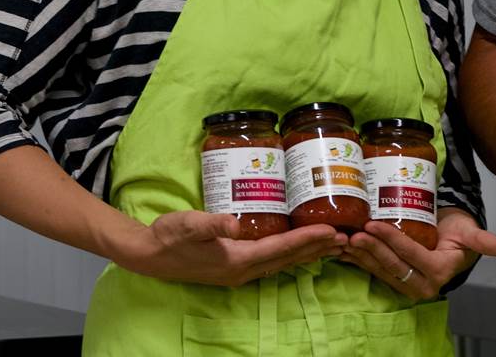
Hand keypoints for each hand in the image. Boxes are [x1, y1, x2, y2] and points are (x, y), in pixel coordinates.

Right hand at [114, 210, 346, 285]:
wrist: (148, 254)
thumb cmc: (168, 235)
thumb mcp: (187, 225)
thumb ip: (211, 223)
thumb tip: (235, 223)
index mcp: (237, 260)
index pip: (281, 250)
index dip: (308, 240)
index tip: (333, 231)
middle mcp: (243, 271)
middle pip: (289, 259)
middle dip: (318, 248)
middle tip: (347, 238)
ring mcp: (239, 272)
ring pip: (283, 262)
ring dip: (308, 252)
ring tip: (334, 244)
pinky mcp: (235, 266)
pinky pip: (272, 261)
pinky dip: (292, 253)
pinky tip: (301, 247)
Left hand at [342, 208, 495, 299]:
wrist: (449, 238)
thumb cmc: (458, 232)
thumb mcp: (470, 233)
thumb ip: (482, 241)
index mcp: (439, 272)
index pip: (411, 255)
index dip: (392, 240)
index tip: (374, 224)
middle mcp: (421, 284)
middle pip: (392, 265)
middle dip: (372, 249)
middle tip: (355, 232)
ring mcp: (405, 284)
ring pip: (379, 270)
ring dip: (360, 256)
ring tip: (345, 238)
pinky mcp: (393, 279)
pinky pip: (373, 271)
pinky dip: (357, 260)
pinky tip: (343, 248)